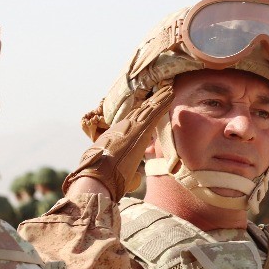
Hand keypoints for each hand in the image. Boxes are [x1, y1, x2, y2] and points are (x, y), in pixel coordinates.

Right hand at [63, 84, 173, 201]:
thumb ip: (126, 172)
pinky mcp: (140, 129)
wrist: (98, 175)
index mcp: (118, 136)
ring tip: (169, 88)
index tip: (150, 105)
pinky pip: (154, 112)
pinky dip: (163, 102)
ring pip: (149, 108)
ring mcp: (132, 127)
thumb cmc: (102, 177)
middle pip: (142, 111)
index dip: (142, 112)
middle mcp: (124, 128)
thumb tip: (135, 180)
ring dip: (160, 98)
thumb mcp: (113, 171)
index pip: (133, 121)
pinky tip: (171, 93)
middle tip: (163, 90)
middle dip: (153, 101)